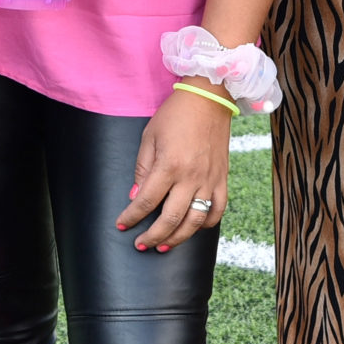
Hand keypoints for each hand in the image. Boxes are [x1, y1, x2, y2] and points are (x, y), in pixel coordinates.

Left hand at [113, 85, 233, 251]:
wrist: (209, 97)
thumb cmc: (175, 114)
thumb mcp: (149, 136)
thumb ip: (143, 169)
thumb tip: (136, 198)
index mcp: (169, 165)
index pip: (146, 202)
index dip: (131, 217)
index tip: (122, 225)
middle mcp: (191, 177)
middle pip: (170, 219)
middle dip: (152, 236)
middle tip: (141, 244)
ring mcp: (209, 180)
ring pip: (195, 221)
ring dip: (178, 238)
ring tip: (164, 246)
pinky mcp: (222, 178)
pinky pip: (217, 209)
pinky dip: (206, 223)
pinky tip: (194, 227)